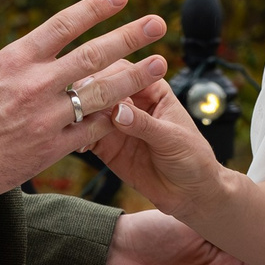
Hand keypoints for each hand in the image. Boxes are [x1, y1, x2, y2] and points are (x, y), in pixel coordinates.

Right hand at [0, 0, 168, 211]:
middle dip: (129, 37)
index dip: (95, 8)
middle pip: (93, 55)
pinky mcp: (52, 148)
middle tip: (158, 23)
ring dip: (134, 77)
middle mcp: (36, 86)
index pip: (63, 25)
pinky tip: (131, 108)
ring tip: (161, 64)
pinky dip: (110, 117)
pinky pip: (91, 130)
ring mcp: (47, 119)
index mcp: (14, 61)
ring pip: (100, 93)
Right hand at [83, 80, 236, 218]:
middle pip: (101, 88)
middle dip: (87, 94)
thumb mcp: (173, 138)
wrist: (190, 192)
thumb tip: (118, 112)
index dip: (108, 76)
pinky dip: (78, 138)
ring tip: (72, 125)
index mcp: (152, 89)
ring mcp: (115, 124)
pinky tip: (77, 145)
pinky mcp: (106, 146)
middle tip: (76, 105)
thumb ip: (145, 125)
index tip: (93, 84)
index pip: (126, 72)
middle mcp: (130, 102)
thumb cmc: (192, 157)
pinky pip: (86, 137)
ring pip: (89, 112)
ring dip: (79, 116)